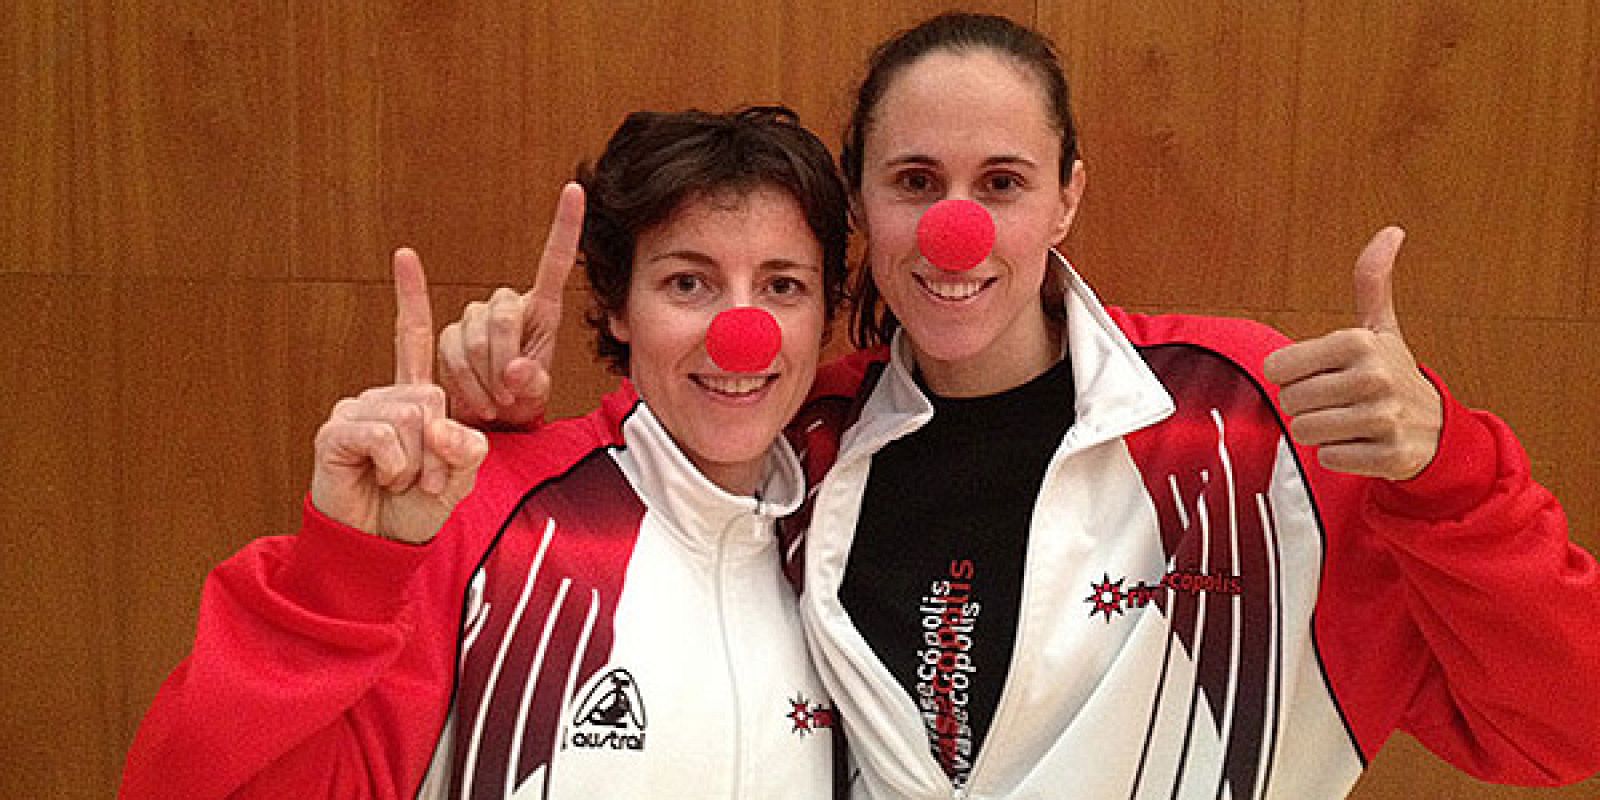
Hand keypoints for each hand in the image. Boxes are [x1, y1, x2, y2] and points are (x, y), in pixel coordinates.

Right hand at [309, 248, 489, 543]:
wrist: (379, 543)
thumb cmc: (416, 507)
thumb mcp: (460, 475)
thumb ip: (467, 446)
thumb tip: (438, 426)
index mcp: (412, 398)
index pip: (411, 339)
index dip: (410, 297)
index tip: (404, 255)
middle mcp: (382, 396)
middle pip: (434, 397)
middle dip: (441, 448)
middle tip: (424, 478)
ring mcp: (356, 410)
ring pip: (412, 419)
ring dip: (418, 463)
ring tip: (399, 480)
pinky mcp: (336, 430)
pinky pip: (384, 437)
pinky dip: (394, 467)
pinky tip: (380, 478)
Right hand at [438, 182, 584, 428]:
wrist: (489, 422)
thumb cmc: (521, 404)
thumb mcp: (536, 396)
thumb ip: (533, 383)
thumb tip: (516, 370)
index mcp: (542, 312)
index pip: (554, 262)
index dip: (565, 225)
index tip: (575, 190)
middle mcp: (508, 306)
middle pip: (502, 317)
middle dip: (504, 362)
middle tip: (509, 395)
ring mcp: (476, 318)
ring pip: (475, 338)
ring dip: (484, 378)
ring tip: (495, 399)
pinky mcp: (449, 333)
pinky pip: (451, 352)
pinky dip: (464, 381)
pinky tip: (473, 395)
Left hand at [1262, 227, 1442, 480]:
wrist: (1438, 429)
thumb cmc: (1397, 375)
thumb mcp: (1381, 327)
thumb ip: (1372, 281)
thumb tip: (1390, 232)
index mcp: (1359, 343)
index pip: (1278, 367)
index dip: (1292, 374)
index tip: (1319, 373)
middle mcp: (1372, 378)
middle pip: (1289, 401)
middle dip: (1306, 405)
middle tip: (1336, 400)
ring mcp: (1381, 418)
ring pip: (1305, 432)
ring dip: (1320, 431)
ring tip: (1348, 420)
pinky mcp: (1387, 455)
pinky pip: (1328, 458)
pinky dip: (1339, 455)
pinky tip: (1362, 442)